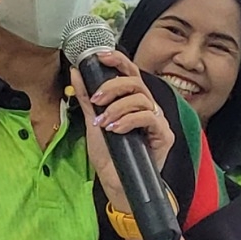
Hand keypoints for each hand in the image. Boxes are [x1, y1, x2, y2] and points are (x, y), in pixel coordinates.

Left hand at [76, 49, 174, 209]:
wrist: (117, 183)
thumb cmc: (109, 154)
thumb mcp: (93, 122)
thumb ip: (86, 97)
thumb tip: (76, 72)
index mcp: (132, 100)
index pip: (130, 72)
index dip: (117, 60)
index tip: (100, 57)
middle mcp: (147, 107)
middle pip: (136, 82)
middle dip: (113, 87)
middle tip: (96, 99)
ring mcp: (157, 120)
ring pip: (141, 99)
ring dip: (117, 108)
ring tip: (103, 122)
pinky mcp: (164, 135)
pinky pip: (148, 118)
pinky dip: (129, 120)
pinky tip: (116, 129)